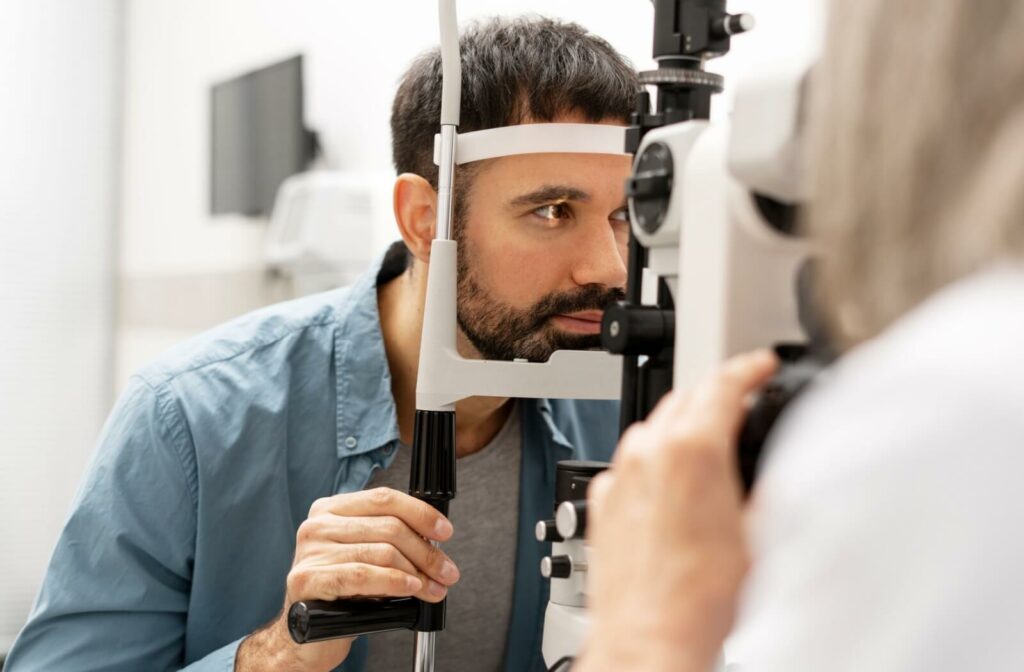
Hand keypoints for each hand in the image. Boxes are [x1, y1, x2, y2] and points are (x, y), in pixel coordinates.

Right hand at [235, 487, 459, 671]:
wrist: (304, 636)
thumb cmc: (339, 594)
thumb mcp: (366, 556)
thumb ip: (390, 540)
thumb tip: (435, 542)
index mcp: (331, 509)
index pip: (384, 499)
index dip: (420, 513)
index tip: (444, 532)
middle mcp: (318, 525)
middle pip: (389, 527)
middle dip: (427, 552)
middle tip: (446, 571)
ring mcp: (310, 551)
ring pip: (381, 552)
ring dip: (417, 572)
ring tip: (432, 587)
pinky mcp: (307, 579)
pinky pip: (363, 575)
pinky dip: (393, 582)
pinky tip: (410, 589)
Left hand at [576, 350, 777, 671]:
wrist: (649, 634)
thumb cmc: (697, 597)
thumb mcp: (757, 532)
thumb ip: (766, 487)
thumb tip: (775, 471)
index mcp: (692, 449)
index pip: (723, 383)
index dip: (748, 368)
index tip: (759, 366)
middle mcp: (648, 451)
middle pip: (685, 397)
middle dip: (715, 392)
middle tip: (739, 399)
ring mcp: (619, 473)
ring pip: (651, 426)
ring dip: (681, 423)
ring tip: (707, 440)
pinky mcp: (602, 498)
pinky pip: (628, 461)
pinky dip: (651, 459)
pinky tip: (669, 483)